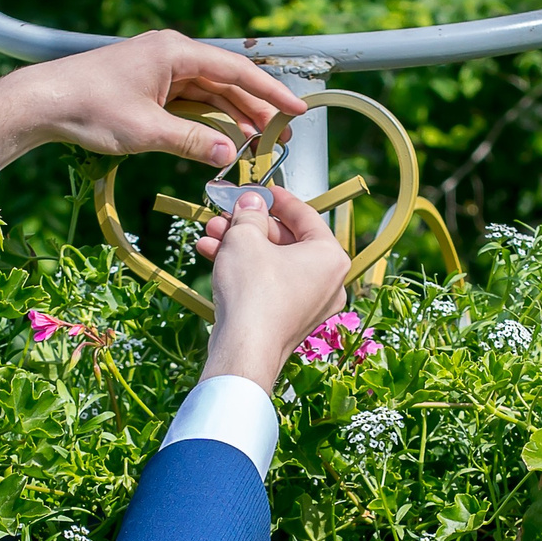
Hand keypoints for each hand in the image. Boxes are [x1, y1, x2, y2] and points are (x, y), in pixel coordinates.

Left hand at [0, 30, 309, 168]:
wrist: (43, 102)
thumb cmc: (91, 108)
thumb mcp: (146, 131)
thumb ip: (193, 141)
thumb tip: (231, 153)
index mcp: (176, 52)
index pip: (237, 71)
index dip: (271, 93)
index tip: (298, 110)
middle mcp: (172, 54)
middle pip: (226, 81)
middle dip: (256, 108)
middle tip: (283, 133)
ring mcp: (159, 69)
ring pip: (208, 92)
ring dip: (233, 115)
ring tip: (259, 140)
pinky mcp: (147, 85)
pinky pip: (189, 100)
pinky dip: (208, 118)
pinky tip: (223, 136)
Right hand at [194, 187, 349, 392]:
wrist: (244, 351)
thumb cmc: (254, 293)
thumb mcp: (245, 237)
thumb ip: (250, 213)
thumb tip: (251, 202)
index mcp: (330, 257)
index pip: (306, 215)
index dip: (278, 198)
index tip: (260, 189)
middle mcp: (328, 282)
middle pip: (286, 240)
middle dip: (250, 225)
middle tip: (225, 214)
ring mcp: (310, 304)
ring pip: (273, 263)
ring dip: (240, 246)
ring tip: (211, 233)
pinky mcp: (289, 320)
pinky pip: (269, 285)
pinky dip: (245, 270)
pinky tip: (213, 255)